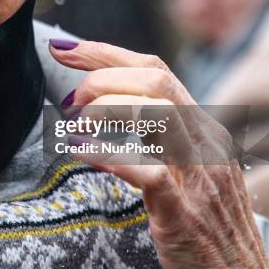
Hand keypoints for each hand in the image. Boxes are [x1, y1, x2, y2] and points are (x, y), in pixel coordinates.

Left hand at [49, 39, 268, 268]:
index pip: (153, 70)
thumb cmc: (205, 219)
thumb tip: (108, 105)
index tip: (64, 49)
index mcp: (200, 127)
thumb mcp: (190, 164)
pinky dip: (107, 155)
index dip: (104, 53)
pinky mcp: (183, 211)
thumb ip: (161, 133)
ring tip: (74, 123)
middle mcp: (203, 141)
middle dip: (101, 76)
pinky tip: (79, 150)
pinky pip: (146, 172)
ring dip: (104, 108)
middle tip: (68, 99)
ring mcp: (197, 174)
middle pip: (153, 80)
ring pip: (156, 112)